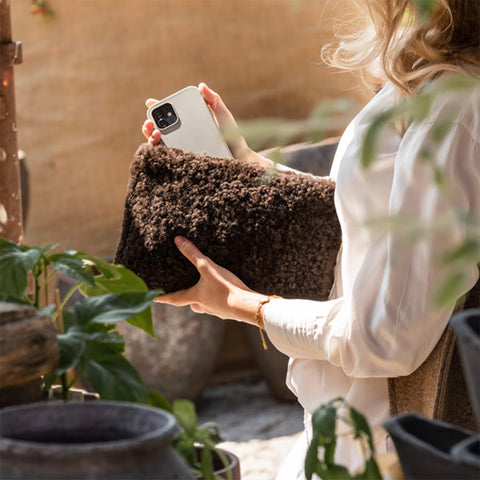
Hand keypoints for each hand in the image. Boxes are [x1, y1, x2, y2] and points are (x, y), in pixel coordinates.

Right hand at [142, 83, 271, 167]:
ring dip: (151, 138)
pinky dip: (160, 155)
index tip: (150, 103)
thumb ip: (213, 100)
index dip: (156, 109)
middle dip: (149, 125)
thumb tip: (202, 86)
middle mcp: (181, 137)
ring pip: (159, 145)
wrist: (239, 159)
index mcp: (187, 123)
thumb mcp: (223, 115)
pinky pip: (168, 160)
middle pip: (158, 130)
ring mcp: (181, 151)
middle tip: (150, 123)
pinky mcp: (184, 164)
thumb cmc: (232, 136)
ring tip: (155, 134)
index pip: (168, 115)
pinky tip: (162, 149)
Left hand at [154, 236, 262, 324]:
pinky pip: (220, 307)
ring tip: (207, 294)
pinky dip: (219, 302)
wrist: (245, 306)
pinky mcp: (228, 311)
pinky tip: (225, 296)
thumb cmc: (224, 288)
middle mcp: (204, 306)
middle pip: (191, 304)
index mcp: (195, 297)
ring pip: (205, 307)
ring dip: (204, 302)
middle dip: (187, 300)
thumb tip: (178, 240)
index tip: (154, 299)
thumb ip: (193, 254)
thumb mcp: (208, 268)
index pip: (175, 298)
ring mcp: (216, 311)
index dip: (164, 297)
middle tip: (185, 295)